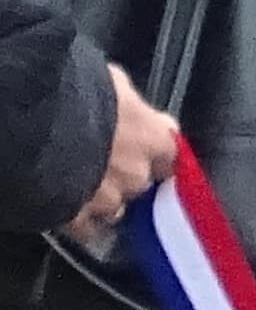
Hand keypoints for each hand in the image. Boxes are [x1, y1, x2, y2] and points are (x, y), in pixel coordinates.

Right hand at [61, 68, 172, 250]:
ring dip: (102, 199)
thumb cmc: (72, 94)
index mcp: (153, 137)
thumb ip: (125, 98)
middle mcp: (138, 172)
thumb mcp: (109, 81)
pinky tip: (67, 210)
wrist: (32, 124)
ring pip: (115, 207)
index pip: (169, 151)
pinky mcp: (77, 217)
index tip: (143, 147)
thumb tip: (124, 97)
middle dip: (125, 174)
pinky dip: (79, 222)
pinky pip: (85, 228)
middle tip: (101, 162)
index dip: (152, 148)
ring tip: (80, 186)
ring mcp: (109, 198)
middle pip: (140, 180)